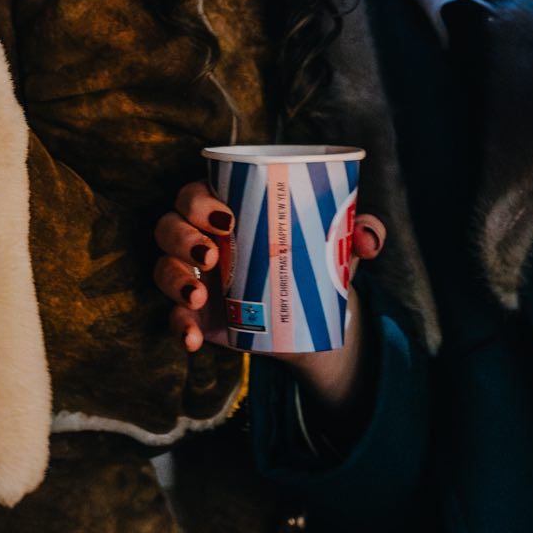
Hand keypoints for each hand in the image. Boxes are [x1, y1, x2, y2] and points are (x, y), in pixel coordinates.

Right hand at [155, 181, 384, 402]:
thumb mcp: (337, 246)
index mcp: (226, 208)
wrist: (310, 319)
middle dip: (183, 238)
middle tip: (214, 256)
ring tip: (200, 296)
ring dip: (175, 279)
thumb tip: (368, 239)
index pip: (194, 193)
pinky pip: (172, 316)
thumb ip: (362, 232)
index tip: (227, 218)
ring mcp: (193, 276)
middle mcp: (201, 237)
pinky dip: (178, 325)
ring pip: (163, 266)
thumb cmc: (313, 262)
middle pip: (169, 225)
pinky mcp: (194, 314)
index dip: (198, 201)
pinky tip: (192, 338)